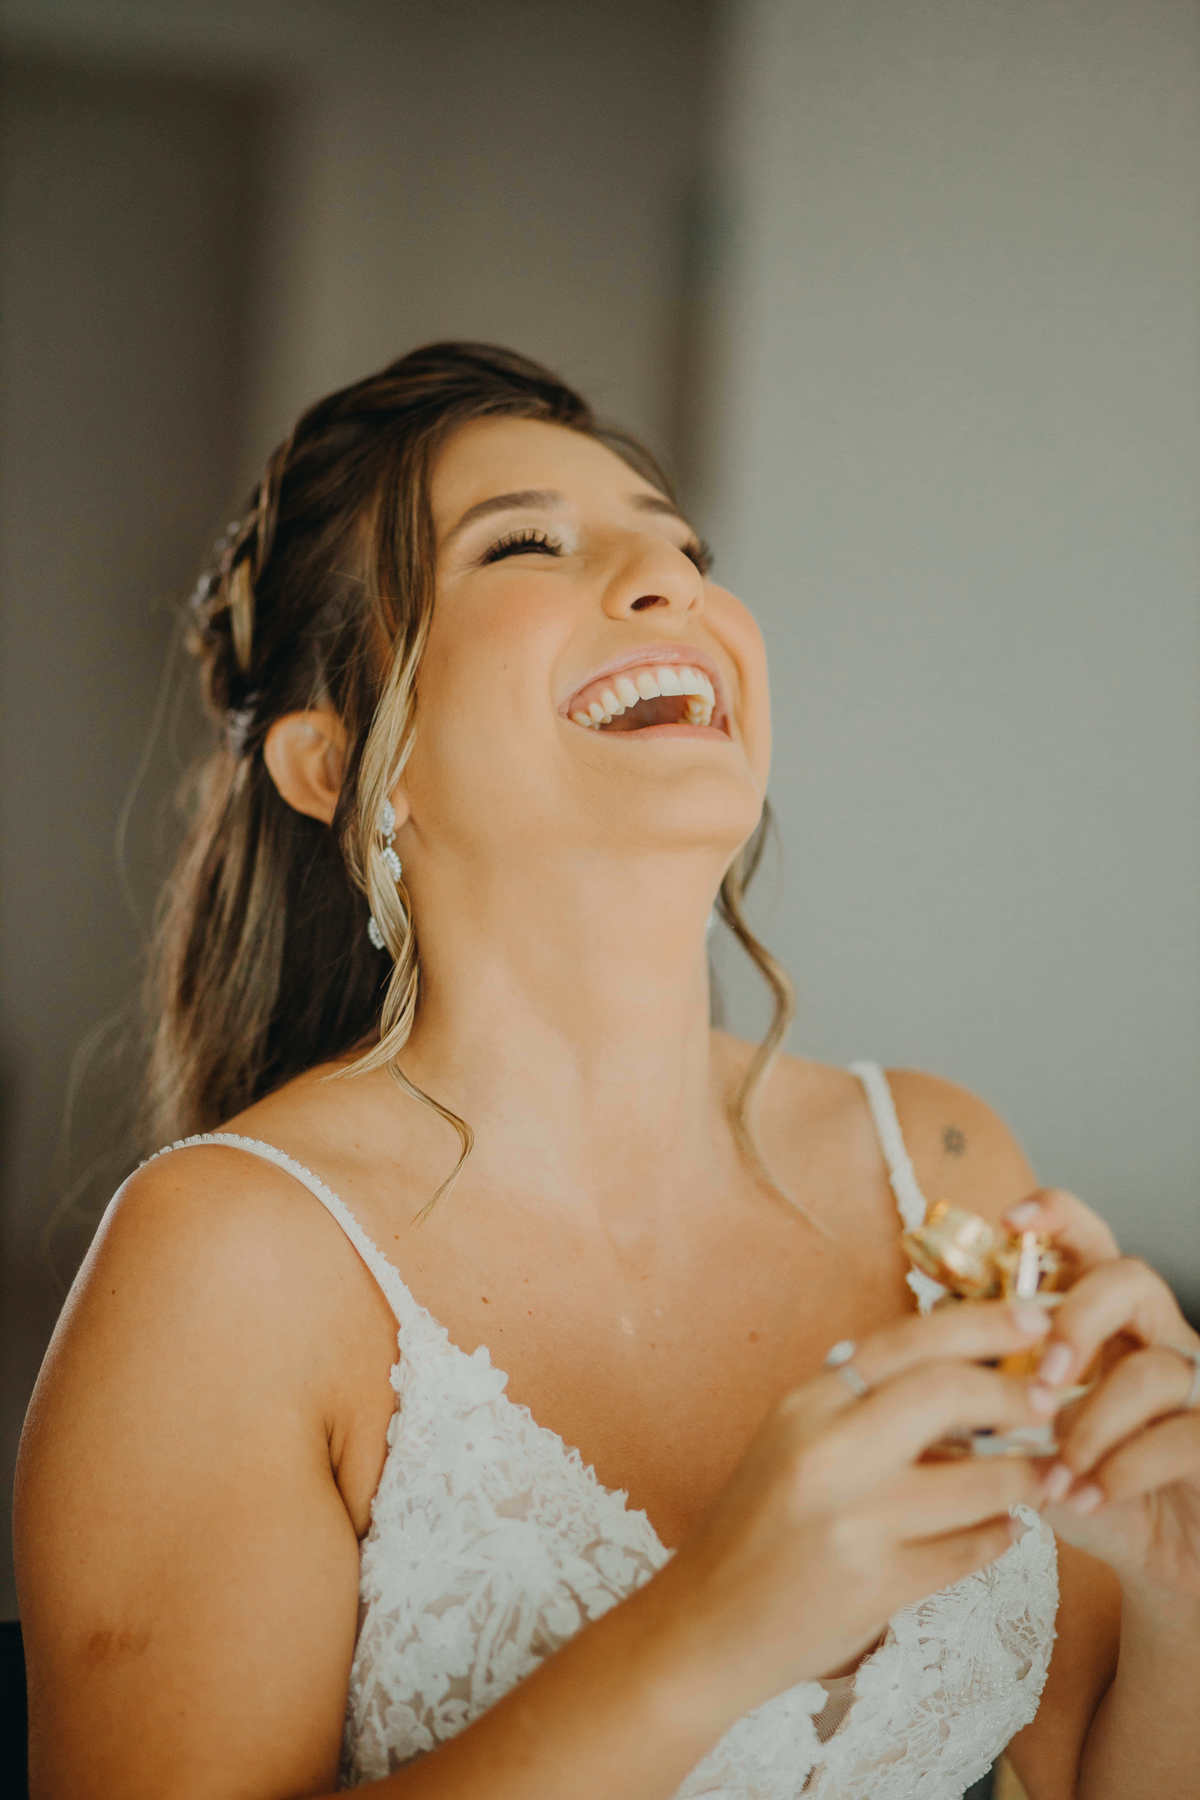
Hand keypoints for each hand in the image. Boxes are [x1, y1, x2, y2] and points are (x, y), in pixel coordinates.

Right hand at [646, 1298, 1054, 1722]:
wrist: (708, 1625)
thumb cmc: (759, 1525)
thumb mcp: (794, 1441)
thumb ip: (862, 1404)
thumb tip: (963, 1367)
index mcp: (806, 1405)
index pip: (905, 1341)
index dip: (982, 1321)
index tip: (1036, 1316)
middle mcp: (828, 1453)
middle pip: (949, 1392)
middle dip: (1016, 1393)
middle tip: (1050, 1400)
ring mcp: (856, 1522)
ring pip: (981, 1481)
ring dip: (1025, 1475)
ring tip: (1039, 1473)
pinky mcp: (879, 1586)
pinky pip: (971, 1550)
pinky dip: (998, 1534)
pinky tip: (998, 1529)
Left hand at [1004, 1188, 1199, 1599]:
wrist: (1150, 1557)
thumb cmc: (1079, 1483)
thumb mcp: (1021, 1430)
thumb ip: (990, 1381)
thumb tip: (932, 1342)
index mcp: (1100, 1320)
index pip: (1086, 1242)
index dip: (1055, 1216)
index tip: (1010, 1219)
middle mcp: (1152, 1337)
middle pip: (1132, 1279)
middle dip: (1081, 1320)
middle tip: (1044, 1377)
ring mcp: (1193, 1385)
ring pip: (1156, 1368)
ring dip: (1095, 1422)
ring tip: (1058, 1466)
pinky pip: (1182, 1434)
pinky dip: (1123, 1469)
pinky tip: (1086, 1496)